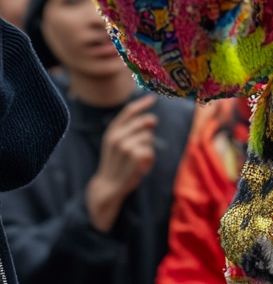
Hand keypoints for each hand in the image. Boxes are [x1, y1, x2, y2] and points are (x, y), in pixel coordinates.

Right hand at [85, 96, 156, 232]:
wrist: (108, 185)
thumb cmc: (116, 163)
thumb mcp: (117, 144)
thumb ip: (130, 130)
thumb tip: (151, 119)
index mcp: (111, 132)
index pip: (128, 112)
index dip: (142, 103)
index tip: (153, 98)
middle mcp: (116, 137)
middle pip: (144, 121)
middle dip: (150, 126)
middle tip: (150, 133)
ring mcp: (125, 146)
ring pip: (149, 137)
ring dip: (148, 147)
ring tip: (139, 158)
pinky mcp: (135, 156)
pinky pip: (150, 151)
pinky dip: (149, 159)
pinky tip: (141, 166)